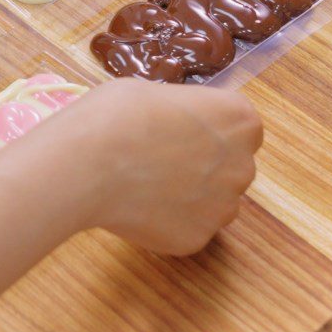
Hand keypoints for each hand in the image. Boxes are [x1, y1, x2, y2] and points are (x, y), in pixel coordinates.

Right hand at [55, 80, 261, 254]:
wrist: (89, 162)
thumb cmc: (118, 113)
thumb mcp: (155, 92)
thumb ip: (181, 114)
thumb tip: (175, 127)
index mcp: (238, 119)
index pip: (239, 124)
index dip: (207, 125)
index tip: (179, 125)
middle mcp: (242, 165)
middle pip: (230, 164)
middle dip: (202, 161)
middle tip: (158, 154)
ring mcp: (222, 208)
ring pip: (211, 200)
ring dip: (188, 193)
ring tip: (143, 181)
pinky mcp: (197, 239)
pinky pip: (186, 226)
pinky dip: (167, 219)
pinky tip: (137, 204)